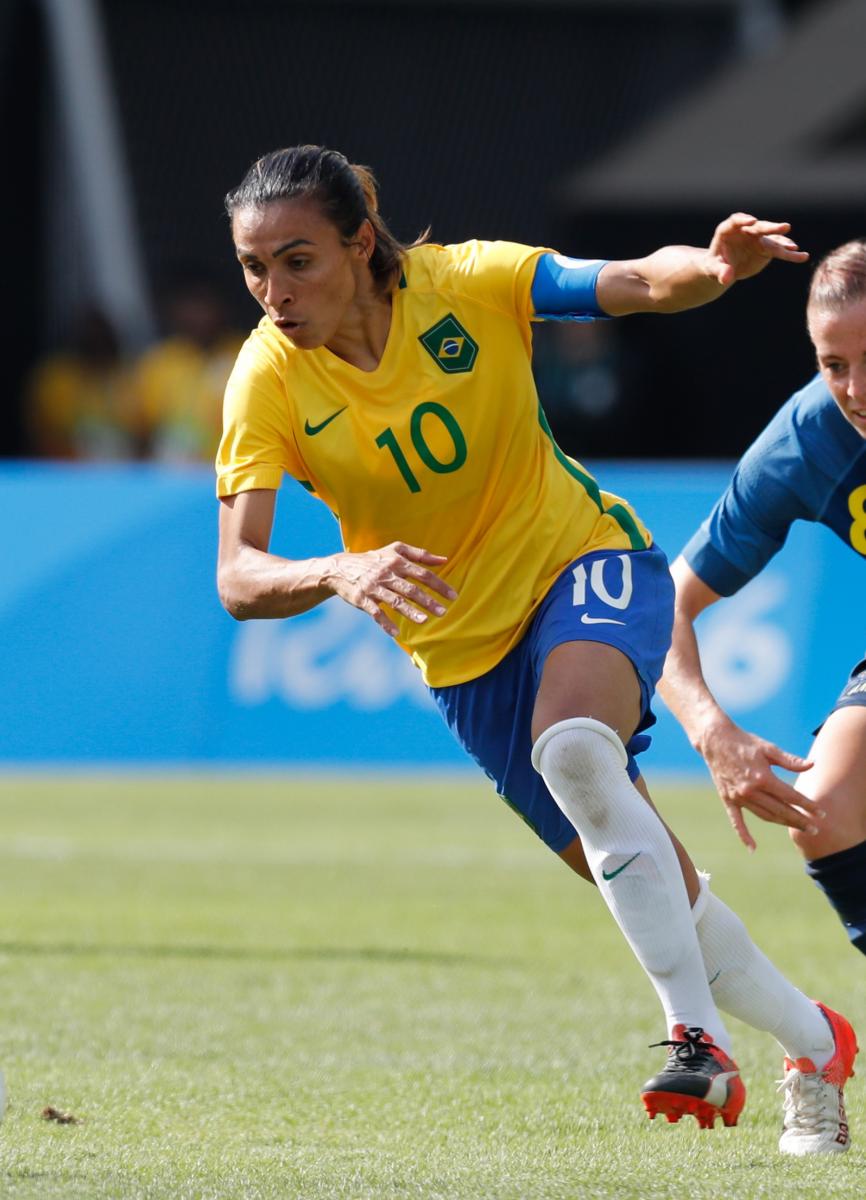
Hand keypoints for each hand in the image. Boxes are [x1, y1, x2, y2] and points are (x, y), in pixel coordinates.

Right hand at [324, 542, 456, 637]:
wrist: (340, 569)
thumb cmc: (374, 560)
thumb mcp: (395, 550)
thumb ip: (420, 554)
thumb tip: (444, 559)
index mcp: (397, 561)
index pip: (422, 574)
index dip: (439, 585)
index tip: (453, 597)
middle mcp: (386, 573)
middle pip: (410, 589)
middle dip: (428, 601)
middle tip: (443, 612)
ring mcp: (373, 587)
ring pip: (395, 601)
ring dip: (410, 612)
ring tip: (424, 621)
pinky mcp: (361, 599)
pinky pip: (375, 613)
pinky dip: (385, 623)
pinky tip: (396, 633)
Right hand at [698, 716, 819, 850]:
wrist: (715, 740)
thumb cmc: (744, 742)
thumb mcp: (768, 748)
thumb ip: (790, 760)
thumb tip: (812, 765)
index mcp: (763, 777)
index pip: (790, 796)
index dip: (807, 805)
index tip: (821, 813)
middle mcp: (751, 791)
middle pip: (780, 810)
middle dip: (799, 820)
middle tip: (815, 829)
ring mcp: (738, 797)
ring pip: (765, 815)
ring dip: (782, 824)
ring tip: (798, 829)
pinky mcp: (728, 799)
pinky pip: (736, 821)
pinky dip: (744, 835)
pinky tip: (752, 848)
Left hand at [706, 213, 807, 286]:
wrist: (724, 268)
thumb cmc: (715, 265)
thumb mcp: (713, 269)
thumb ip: (721, 272)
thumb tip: (727, 278)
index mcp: (728, 230)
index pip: (736, 221)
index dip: (743, 219)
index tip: (752, 220)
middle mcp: (746, 230)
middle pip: (759, 227)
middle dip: (772, 228)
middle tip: (785, 228)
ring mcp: (758, 238)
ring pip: (773, 239)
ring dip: (784, 243)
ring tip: (795, 247)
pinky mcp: (766, 248)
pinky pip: (779, 250)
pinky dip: (789, 254)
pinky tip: (801, 256)